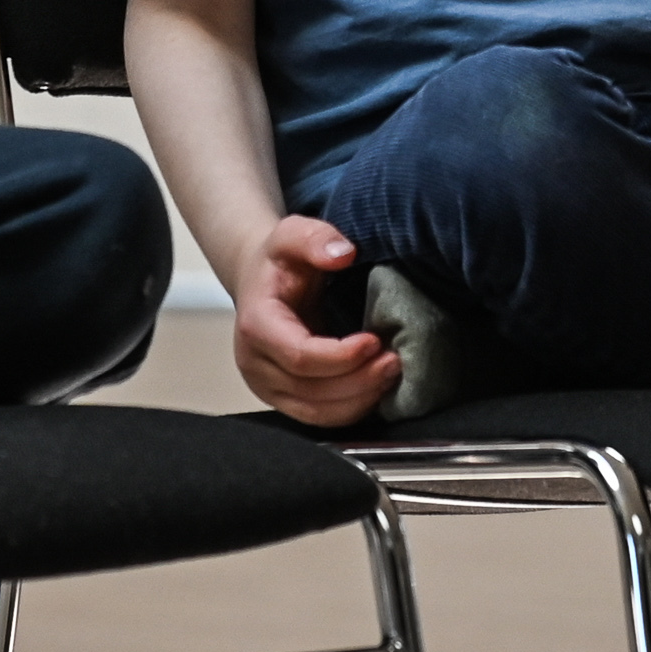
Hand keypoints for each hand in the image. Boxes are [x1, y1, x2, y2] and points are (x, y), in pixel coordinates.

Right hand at [233, 214, 400, 426]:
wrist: (261, 281)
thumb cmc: (280, 260)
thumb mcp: (293, 233)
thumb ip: (316, 238)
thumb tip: (343, 254)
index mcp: (257, 326)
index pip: (300, 356)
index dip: (341, 356)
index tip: (375, 341)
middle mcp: (255, 364)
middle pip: (311, 390)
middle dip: (358, 380)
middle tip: (394, 360)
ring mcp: (267, 387)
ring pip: (316, 413)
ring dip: (359, 399)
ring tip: (391, 373)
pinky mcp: (282, 399)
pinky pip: (319, 417)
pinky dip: (351, 408)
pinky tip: (376, 388)